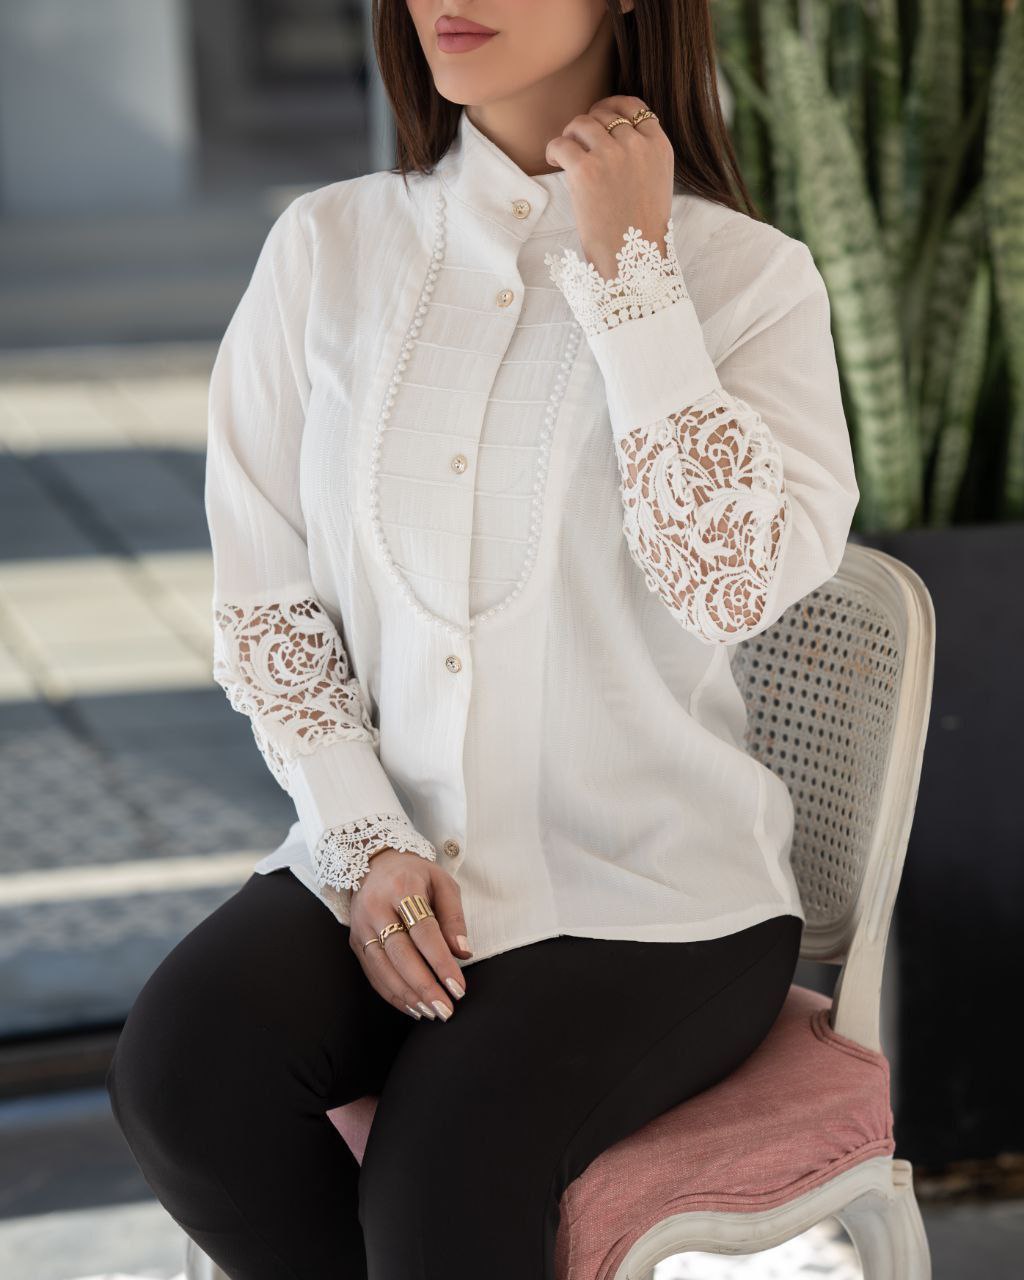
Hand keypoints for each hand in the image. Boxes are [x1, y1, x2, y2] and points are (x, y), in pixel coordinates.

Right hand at [350, 847, 471, 1020]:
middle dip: (425, 986)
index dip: (441, 961)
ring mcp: (361, 926)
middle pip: (400, 954)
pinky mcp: (355, 942)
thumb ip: (453, 917)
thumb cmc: (415, 876)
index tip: (458, 987)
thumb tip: (463, 953)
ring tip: (433, 1012)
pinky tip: (414, 1006)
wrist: (373, 864)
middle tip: (447, 1010)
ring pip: (383, 969)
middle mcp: (375, 907)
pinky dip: (393, 995)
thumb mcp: (442, 883)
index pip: (423, 931)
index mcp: (401, 887)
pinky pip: (373, 974)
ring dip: (409, 996)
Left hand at [544, 96, 674, 281]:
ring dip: (570, 135)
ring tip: (566, 152)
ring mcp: (612, 155)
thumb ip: (643, 154)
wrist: (633, 263)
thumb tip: (613, 133)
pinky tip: (553, 161)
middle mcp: (637, 145)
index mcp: (659, 147)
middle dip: (589, 125)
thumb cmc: (641, 231)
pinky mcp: (586, 170)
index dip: (613, 108)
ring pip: (582, 123)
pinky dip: (553, 150)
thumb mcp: (657, 183)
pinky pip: (561, 143)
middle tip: (578, 142)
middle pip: (605, 114)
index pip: (635, 107)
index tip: (600, 119)